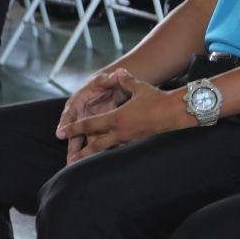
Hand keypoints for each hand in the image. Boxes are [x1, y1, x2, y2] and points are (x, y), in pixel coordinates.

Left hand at [54, 68, 192, 160]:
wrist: (178, 113)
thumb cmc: (158, 99)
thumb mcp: (139, 88)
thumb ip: (125, 81)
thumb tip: (119, 72)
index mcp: (116, 118)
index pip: (90, 124)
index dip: (73, 128)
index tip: (61, 133)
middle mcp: (121, 132)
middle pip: (95, 145)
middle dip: (81, 153)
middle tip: (69, 161)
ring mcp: (131, 140)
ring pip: (108, 151)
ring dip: (96, 158)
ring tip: (86, 166)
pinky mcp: (140, 144)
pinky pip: (123, 151)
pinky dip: (114, 155)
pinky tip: (111, 160)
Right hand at [55, 69, 131, 161]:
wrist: (109, 88)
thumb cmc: (104, 83)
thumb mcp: (105, 80)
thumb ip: (109, 79)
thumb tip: (116, 74)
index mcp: (77, 103)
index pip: (69, 114)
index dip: (64, 124)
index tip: (59, 133)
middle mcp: (78, 116)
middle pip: (73, 132)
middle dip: (71, 146)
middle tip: (69, 160)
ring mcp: (86, 124)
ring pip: (81, 140)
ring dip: (80, 153)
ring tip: (75, 167)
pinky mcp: (94, 130)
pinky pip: (92, 141)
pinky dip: (92, 152)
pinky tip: (92, 164)